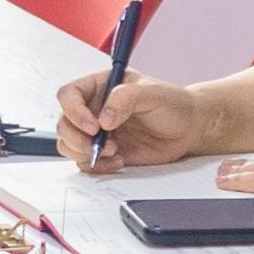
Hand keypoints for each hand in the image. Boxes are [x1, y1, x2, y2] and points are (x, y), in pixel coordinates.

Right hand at [58, 71, 208, 167]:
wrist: (189, 129)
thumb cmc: (172, 103)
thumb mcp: (152, 92)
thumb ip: (126, 97)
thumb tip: (104, 117)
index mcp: (99, 87)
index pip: (69, 95)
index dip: (73, 111)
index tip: (93, 125)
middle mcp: (93, 109)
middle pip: (64, 124)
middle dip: (77, 138)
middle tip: (100, 145)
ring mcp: (98, 133)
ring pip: (69, 145)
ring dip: (85, 154)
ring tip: (113, 152)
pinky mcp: (105, 153)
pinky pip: (86, 163)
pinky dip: (98, 167)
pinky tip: (119, 161)